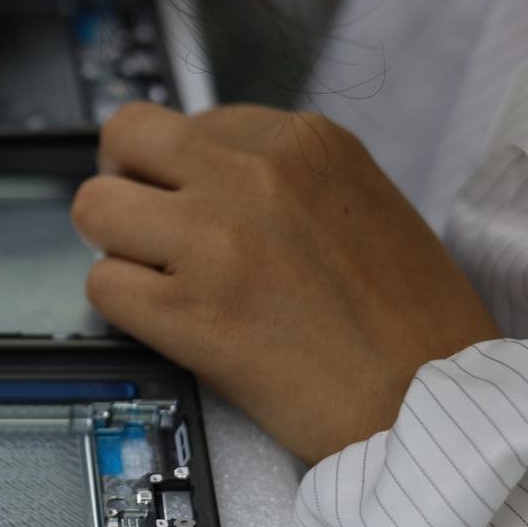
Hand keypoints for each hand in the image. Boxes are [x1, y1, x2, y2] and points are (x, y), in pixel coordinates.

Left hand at [72, 104, 500, 462]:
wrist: (432, 405)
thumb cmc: (413, 321)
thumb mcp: (363, 202)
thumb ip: (282, 177)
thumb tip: (203, 174)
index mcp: (303, 141)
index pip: (190, 121)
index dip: (179, 168)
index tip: (190, 201)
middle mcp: (252, 176)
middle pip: (124, 137)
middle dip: (123, 179)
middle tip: (141, 222)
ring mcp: (214, 241)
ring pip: (94, 208)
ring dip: (113, 244)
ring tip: (151, 276)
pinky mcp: (188, 313)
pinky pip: (101, 285)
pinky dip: (122, 308)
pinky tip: (164, 324)